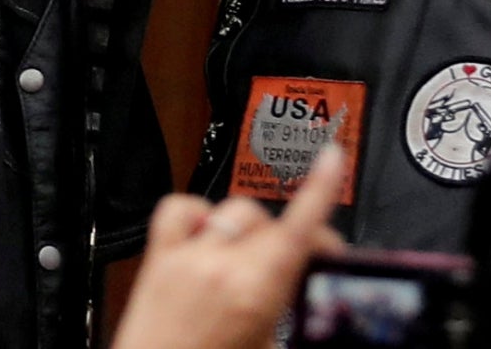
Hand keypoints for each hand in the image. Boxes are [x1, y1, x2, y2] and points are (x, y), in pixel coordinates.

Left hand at [111, 145, 347, 348]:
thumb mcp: (269, 343)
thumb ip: (288, 308)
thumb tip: (306, 290)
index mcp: (256, 291)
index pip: (296, 229)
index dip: (319, 189)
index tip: (332, 159)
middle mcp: (220, 266)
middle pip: (268, 221)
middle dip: (290, 236)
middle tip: (301, 262)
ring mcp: (187, 257)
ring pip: (230, 210)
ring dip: (247, 229)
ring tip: (249, 260)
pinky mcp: (158, 258)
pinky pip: (179, 210)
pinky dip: (197, 215)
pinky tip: (205, 235)